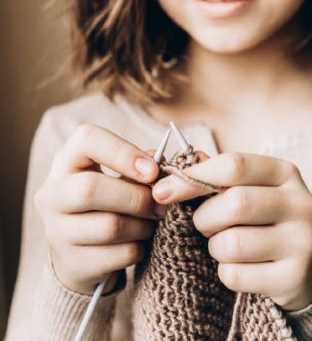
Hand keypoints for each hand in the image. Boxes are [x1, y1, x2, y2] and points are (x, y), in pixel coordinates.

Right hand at [34, 123, 164, 294]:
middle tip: (160, 204)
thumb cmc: (108, 203)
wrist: (82, 254)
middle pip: (91, 189)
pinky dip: (139, 248)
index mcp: (67, 161)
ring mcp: (56, 231)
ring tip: (150, 223)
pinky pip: (119, 254)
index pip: (87, 140)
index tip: (153, 170)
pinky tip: (138, 242)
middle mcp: (52, 194)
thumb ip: (142, 167)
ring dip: (142, 225)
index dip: (124, 152)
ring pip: (110, 226)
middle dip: (137, 197)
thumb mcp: (119, 177)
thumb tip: (165, 164)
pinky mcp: (71, 264)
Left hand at [151, 152, 311, 310]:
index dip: (192, 177)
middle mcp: (301, 203)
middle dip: (204, 217)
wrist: (305, 263)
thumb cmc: (263, 217)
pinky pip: (235, 275)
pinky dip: (226, 272)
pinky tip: (241, 266)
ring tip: (226, 244)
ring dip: (214, 247)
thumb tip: (172, 169)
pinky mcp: (294, 277)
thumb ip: (215, 175)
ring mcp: (302, 242)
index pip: (234, 165)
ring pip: (231, 243)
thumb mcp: (248, 188)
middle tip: (204, 224)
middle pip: (234, 203)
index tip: (162, 191)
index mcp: (285, 173)